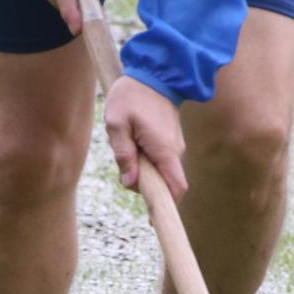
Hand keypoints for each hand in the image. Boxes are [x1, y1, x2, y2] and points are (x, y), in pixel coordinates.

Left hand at [104, 75, 188, 200]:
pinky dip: (146, 163)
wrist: (153, 73)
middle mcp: (174, 152)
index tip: (155, 220)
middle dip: (145, 188)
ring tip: (128, 148)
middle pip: (165, 185)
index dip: (167, 207)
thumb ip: (123, 154)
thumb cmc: (132, 96)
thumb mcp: (117, 124)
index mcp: (164, 151)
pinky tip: (133, 146)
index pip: (176, 188)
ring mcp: (174, 148)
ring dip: (143, 173)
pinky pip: (160, 163)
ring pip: (161, 174)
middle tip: (126, 170)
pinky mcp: (169, 143)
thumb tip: (130, 183)